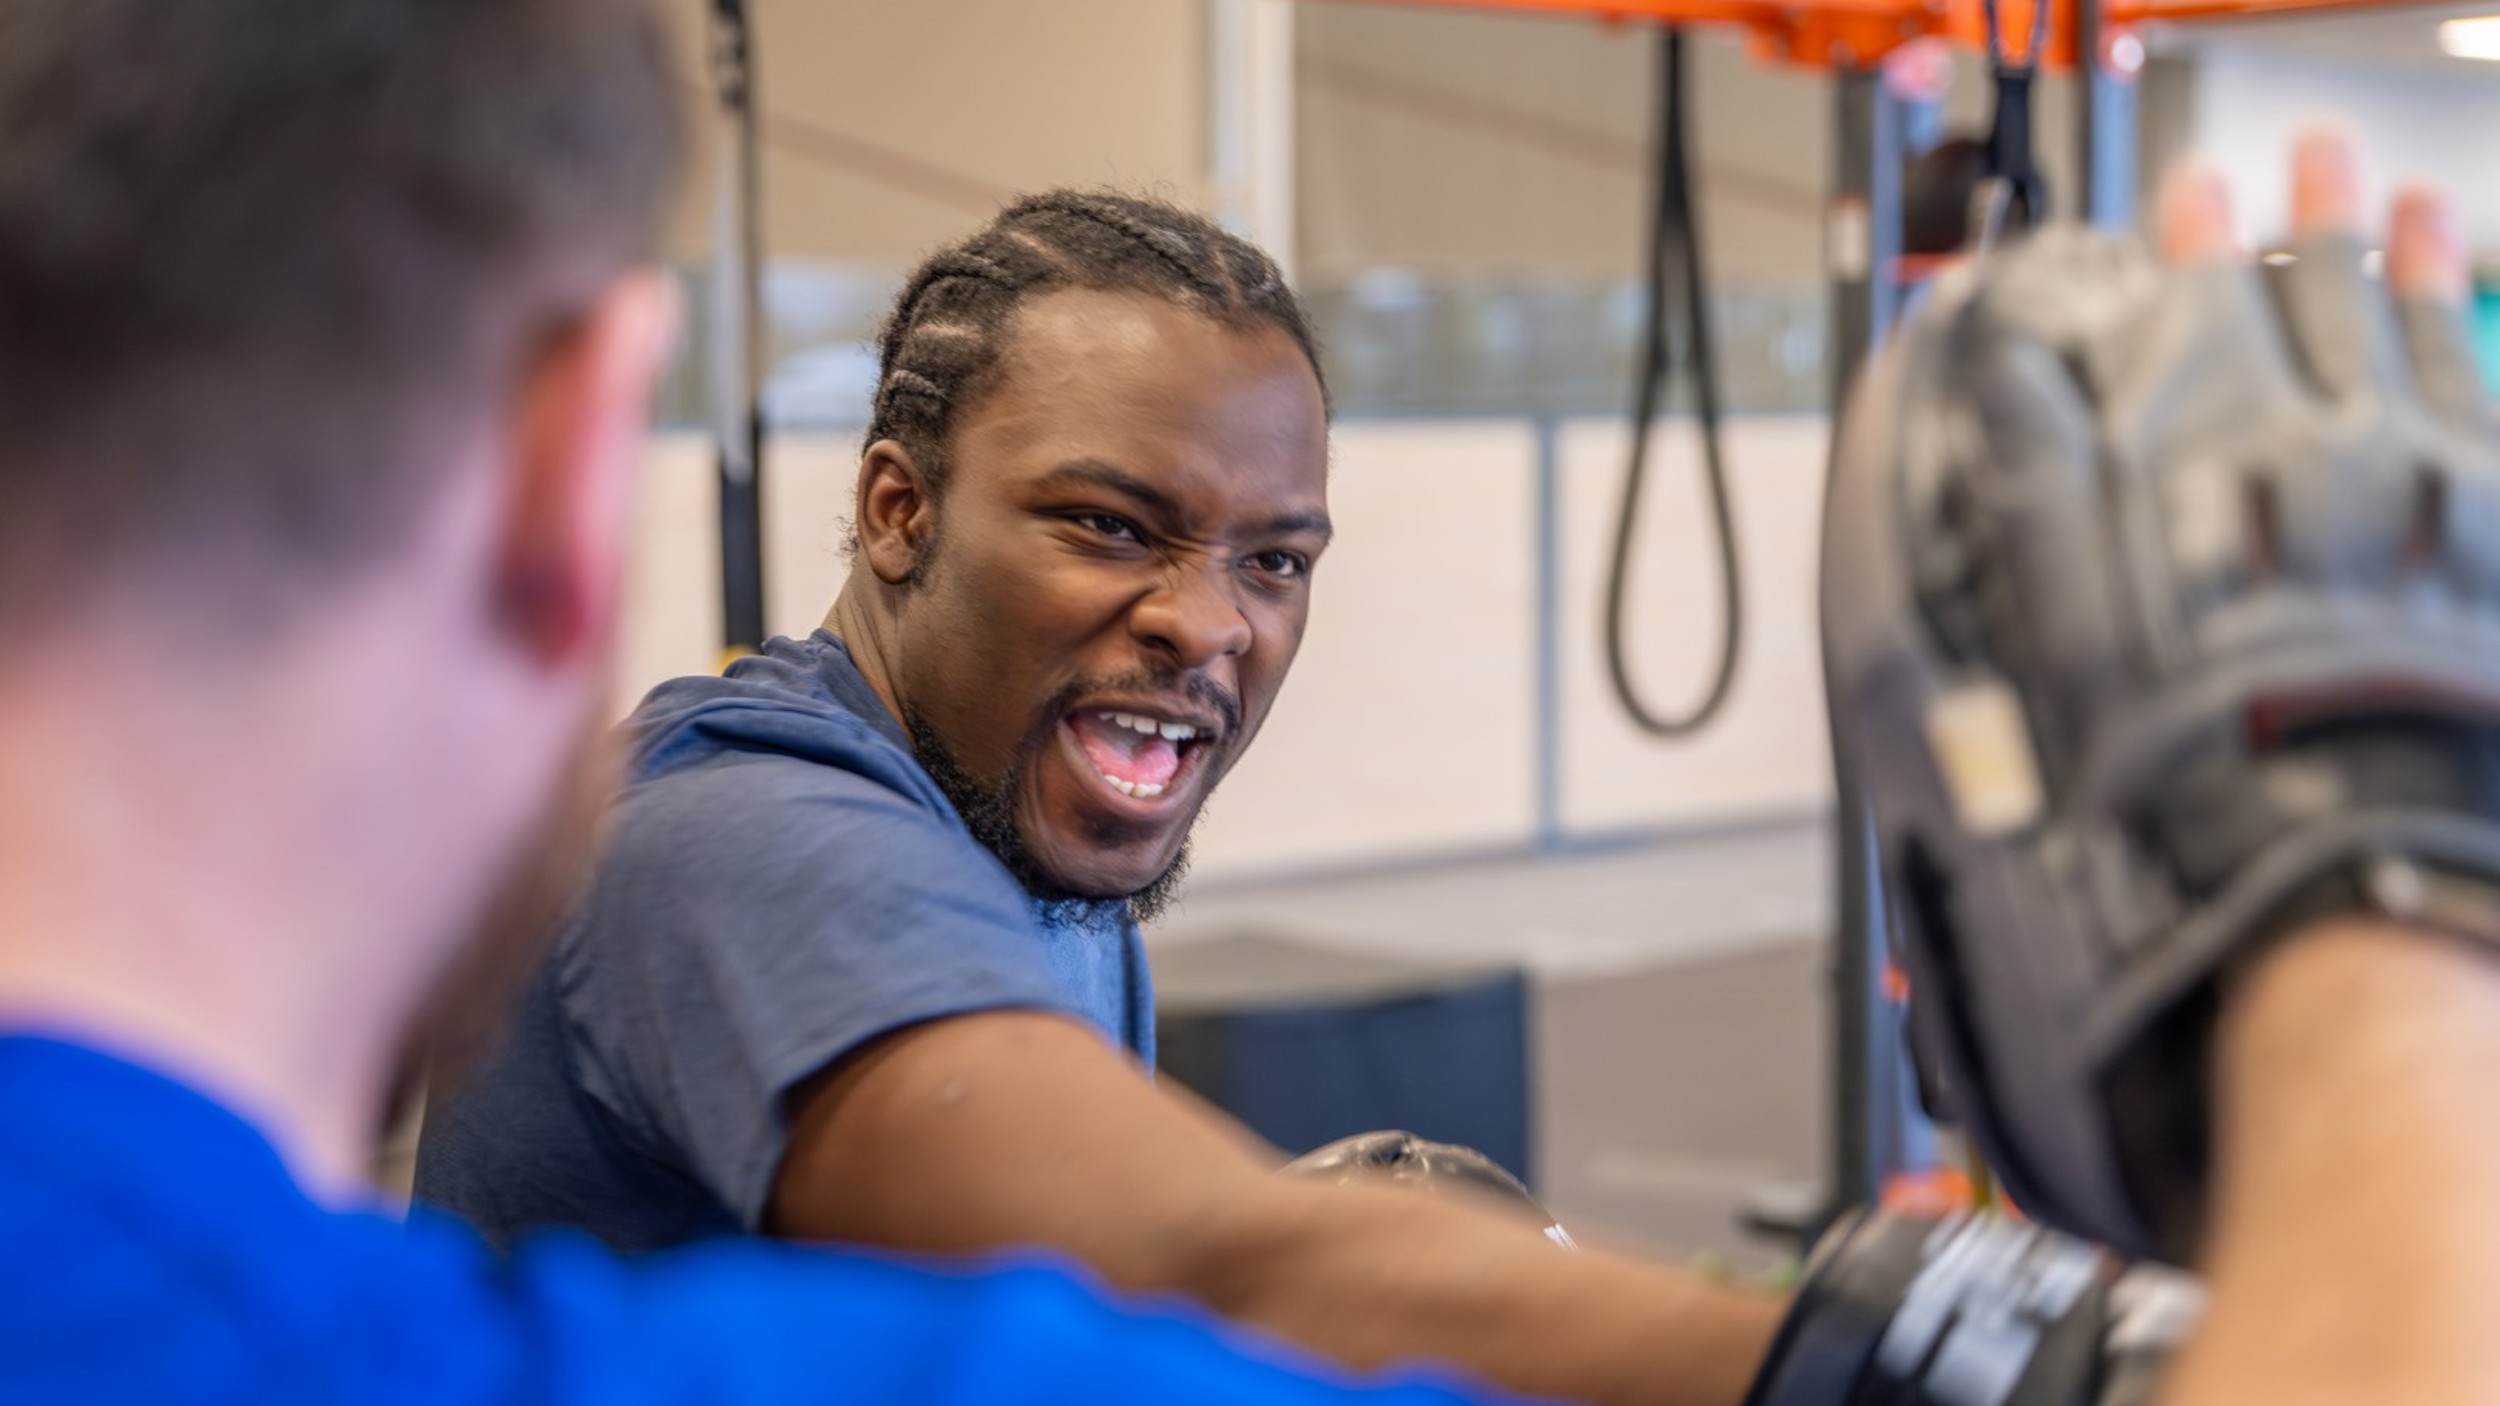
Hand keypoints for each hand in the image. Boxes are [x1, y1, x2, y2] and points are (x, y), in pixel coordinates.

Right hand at [1822, 128, 2499, 1264]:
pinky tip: (2473, 308)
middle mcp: (2307, 463)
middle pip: (2303, 310)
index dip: (2180, 261)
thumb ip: (2024, 488)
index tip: (2178, 206)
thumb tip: (2001, 381)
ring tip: (2389, 193)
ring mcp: (2410, 505)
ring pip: (2410, 339)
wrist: (2320, 873)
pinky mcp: (2478, 559)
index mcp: (2194, 474)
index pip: (2187, 329)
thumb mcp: (2049, 635)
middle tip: (2293, 164)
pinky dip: (2474, 344)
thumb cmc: (2171, 777)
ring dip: (2397, 258)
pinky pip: (2484, 412)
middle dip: (2292, 230)